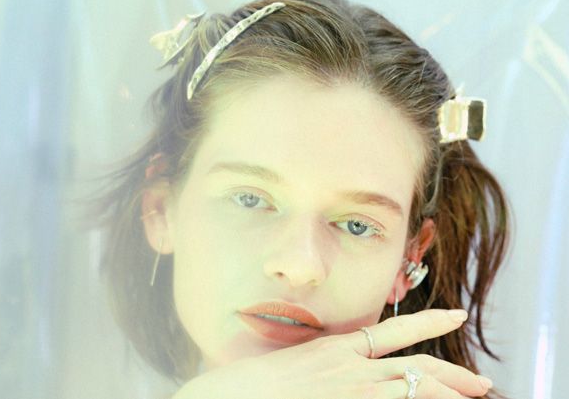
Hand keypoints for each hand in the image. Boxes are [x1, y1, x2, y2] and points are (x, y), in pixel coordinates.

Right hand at [173, 309, 491, 398]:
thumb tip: (348, 368)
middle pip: (415, 368)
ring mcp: (349, 390)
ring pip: (414, 389)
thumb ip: (324, 366)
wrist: (222, 397)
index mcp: (335, 349)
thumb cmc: (248, 385)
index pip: (393, 330)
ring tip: (475, 397)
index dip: (429, 322)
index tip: (455, 315)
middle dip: (454, 377)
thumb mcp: (293, 366)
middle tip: (482, 384)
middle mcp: (348, 367)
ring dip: (447, 394)